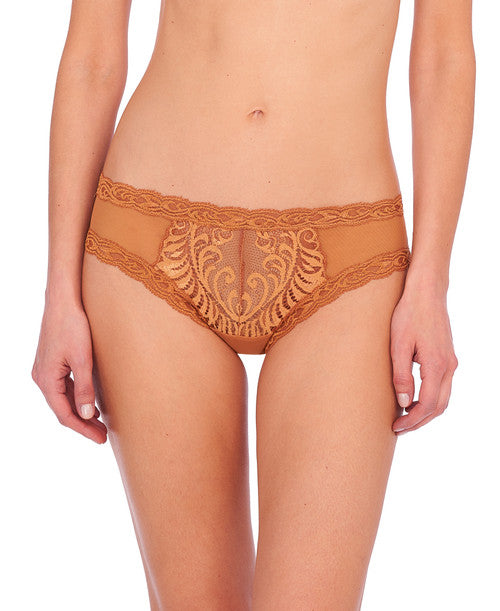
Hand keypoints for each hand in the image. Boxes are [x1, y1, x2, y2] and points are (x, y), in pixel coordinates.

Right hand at [31, 300, 106, 443]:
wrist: (63, 301)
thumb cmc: (73, 327)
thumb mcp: (83, 359)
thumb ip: (84, 388)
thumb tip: (85, 415)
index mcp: (46, 380)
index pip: (65, 414)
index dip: (83, 429)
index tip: (100, 439)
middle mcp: (42, 378)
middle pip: (63, 409)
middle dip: (83, 424)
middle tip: (103, 436)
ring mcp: (46, 371)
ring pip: (63, 400)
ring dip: (80, 412)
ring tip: (99, 424)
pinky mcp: (52, 363)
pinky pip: (63, 388)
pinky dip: (77, 398)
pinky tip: (90, 404)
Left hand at [390, 290, 458, 434]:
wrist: (427, 292)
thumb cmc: (409, 314)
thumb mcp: (398, 345)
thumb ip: (401, 375)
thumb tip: (404, 403)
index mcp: (437, 366)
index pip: (427, 405)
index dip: (412, 420)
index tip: (396, 427)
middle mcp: (449, 367)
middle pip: (439, 407)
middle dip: (419, 421)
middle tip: (398, 428)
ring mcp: (450, 362)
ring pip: (443, 398)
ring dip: (426, 412)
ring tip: (404, 417)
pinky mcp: (447, 357)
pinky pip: (442, 387)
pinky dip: (430, 399)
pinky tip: (414, 398)